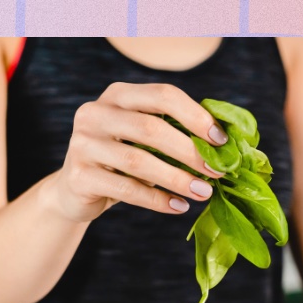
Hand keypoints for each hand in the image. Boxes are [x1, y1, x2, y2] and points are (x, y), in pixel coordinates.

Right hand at [49, 82, 229, 222]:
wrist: (76, 190)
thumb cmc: (123, 161)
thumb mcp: (144, 140)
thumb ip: (175, 133)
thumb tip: (226, 144)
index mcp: (118, 95)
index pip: (162, 95)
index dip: (195, 116)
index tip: (221, 140)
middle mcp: (96, 113)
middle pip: (151, 128)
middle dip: (190, 152)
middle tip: (218, 172)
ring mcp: (83, 143)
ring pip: (139, 161)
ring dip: (177, 179)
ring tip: (204, 193)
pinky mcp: (79, 176)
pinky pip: (126, 189)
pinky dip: (158, 200)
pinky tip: (179, 207)